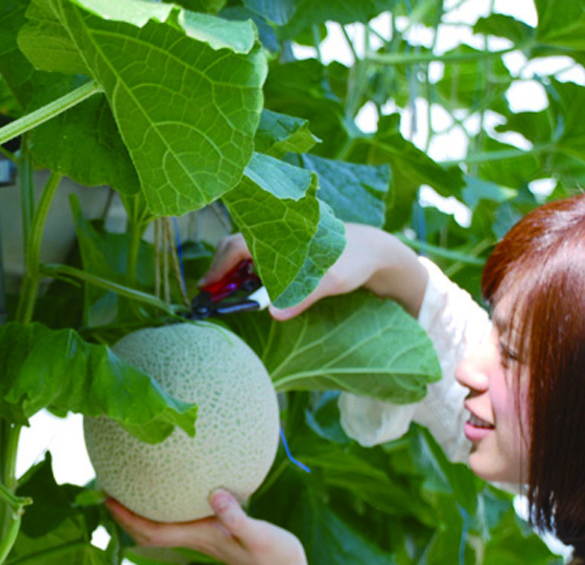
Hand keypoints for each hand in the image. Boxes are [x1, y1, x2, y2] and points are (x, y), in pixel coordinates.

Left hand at [106, 490, 321, 564]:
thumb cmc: (275, 557)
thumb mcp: (258, 534)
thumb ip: (237, 517)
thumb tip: (215, 495)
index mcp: (199, 536)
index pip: (152, 530)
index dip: (127, 516)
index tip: (107, 498)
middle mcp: (196, 538)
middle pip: (148, 531)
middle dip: (125, 514)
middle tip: (106, 490)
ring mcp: (204, 537)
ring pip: (161, 527)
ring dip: (141, 513)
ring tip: (129, 490)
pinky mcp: (215, 534)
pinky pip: (179, 521)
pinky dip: (165, 509)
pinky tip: (170, 493)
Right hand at [199, 224, 427, 320]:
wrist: (376, 251)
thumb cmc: (354, 261)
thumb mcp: (330, 281)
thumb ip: (302, 297)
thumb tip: (275, 315)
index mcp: (283, 232)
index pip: (238, 245)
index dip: (219, 266)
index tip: (207, 287)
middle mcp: (279, 230)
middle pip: (236, 244)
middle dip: (220, 268)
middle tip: (210, 293)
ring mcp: (282, 237)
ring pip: (246, 248)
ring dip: (233, 269)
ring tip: (225, 291)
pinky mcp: (288, 245)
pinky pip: (259, 253)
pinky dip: (247, 268)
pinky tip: (249, 286)